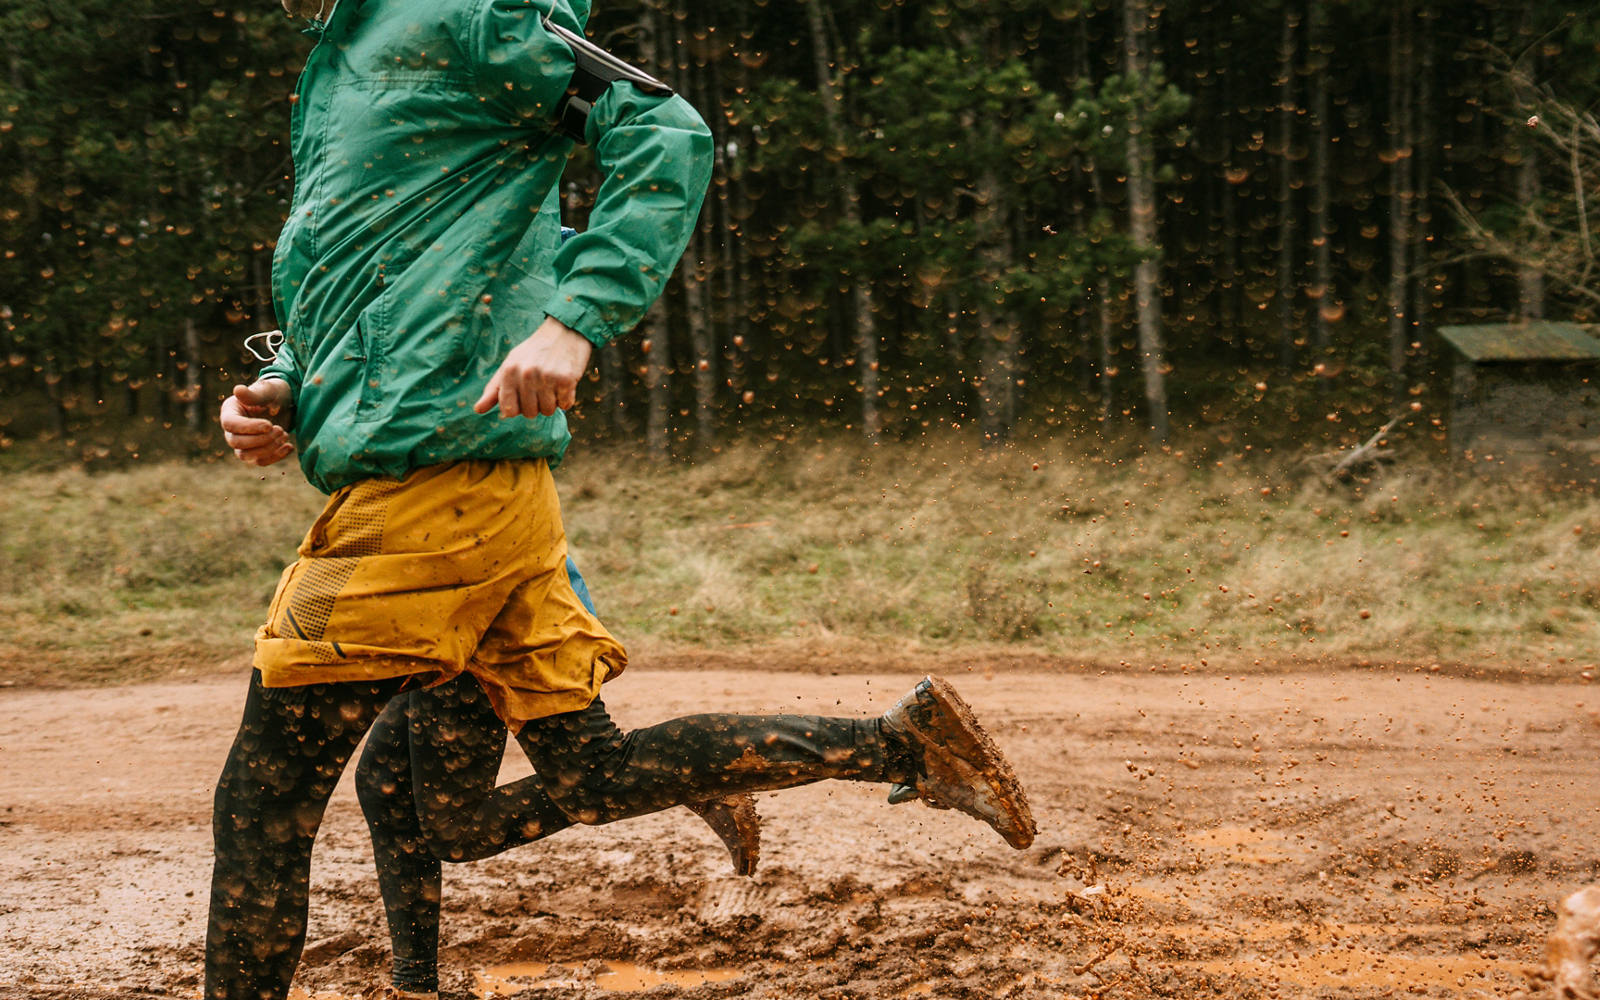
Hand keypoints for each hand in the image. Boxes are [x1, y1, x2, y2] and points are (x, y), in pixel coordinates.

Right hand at [220, 379, 294, 465]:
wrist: (284, 403)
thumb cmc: (273, 394)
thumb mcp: (267, 391)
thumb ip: (254, 394)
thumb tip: (238, 390)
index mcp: (230, 411)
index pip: (230, 424)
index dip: (249, 427)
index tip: (270, 425)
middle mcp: (232, 429)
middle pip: (236, 442)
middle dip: (261, 439)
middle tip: (280, 429)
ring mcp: (242, 443)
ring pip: (246, 455)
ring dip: (268, 449)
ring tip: (285, 435)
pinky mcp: (255, 452)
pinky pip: (260, 461)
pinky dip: (275, 457)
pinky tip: (289, 446)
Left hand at [474, 316, 593, 418]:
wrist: (564, 331)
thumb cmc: (534, 351)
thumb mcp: (510, 364)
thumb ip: (494, 389)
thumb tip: (478, 409)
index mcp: (509, 371)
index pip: (509, 411)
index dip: (518, 408)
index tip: (524, 396)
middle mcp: (526, 374)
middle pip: (530, 413)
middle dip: (536, 405)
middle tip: (541, 387)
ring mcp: (546, 377)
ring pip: (548, 410)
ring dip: (552, 402)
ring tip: (552, 384)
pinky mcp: (566, 379)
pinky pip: (566, 405)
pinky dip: (566, 398)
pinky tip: (564, 383)